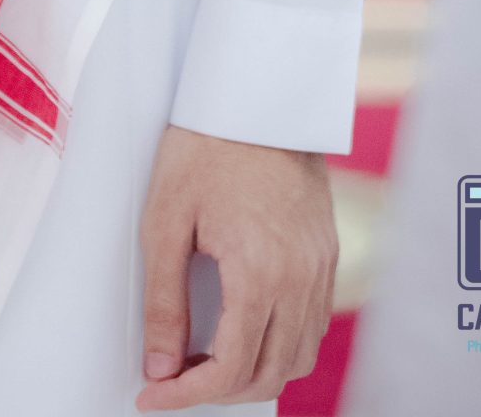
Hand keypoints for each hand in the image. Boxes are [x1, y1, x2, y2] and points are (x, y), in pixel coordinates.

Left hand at [135, 124, 336, 408]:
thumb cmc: (205, 146)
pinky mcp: (327, 253)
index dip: (188, 395)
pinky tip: (247, 329)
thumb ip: (164, 301)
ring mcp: (320, 267)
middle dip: (219, 391)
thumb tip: (161, 367)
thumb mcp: (165, 220)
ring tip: (209, 362)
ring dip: (255, 372)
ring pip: (299, 357)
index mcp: (260, 273)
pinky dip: (282, 344)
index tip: (153, 396)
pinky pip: (314, 325)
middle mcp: (300, 279)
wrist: (256, 94)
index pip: (231, 368)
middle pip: (269, 374)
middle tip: (174, 381)